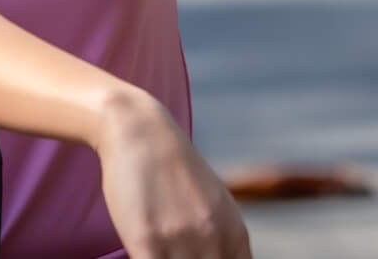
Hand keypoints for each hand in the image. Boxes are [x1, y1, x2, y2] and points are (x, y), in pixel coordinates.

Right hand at [94, 87, 252, 258]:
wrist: (141, 131)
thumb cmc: (174, 170)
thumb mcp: (214, 203)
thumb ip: (223, 239)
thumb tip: (227, 257)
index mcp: (235, 234)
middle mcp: (215, 240)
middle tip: (176, 258)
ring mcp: (182, 242)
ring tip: (162, 254)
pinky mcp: (148, 241)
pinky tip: (145, 255)